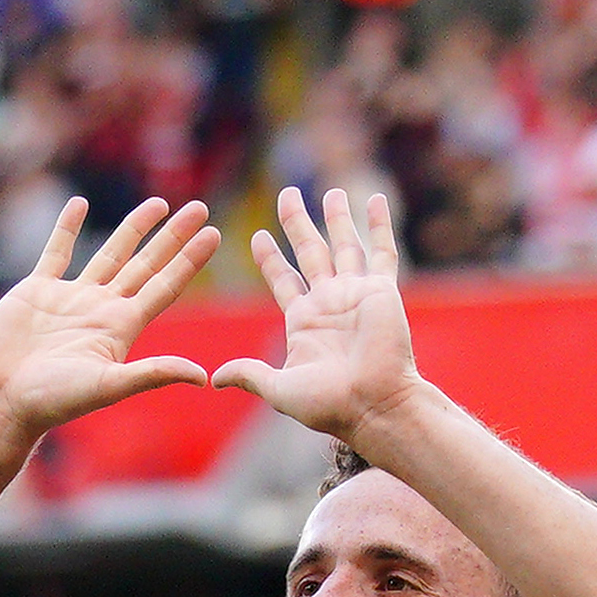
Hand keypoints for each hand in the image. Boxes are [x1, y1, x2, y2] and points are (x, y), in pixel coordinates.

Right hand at [0, 198, 215, 438]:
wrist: (0, 401)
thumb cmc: (52, 400)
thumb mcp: (108, 386)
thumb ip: (153, 373)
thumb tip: (204, 377)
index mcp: (121, 328)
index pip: (164, 286)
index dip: (189, 261)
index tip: (214, 234)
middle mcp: (101, 309)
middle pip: (146, 265)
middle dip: (172, 238)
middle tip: (200, 208)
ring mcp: (70, 299)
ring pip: (111, 254)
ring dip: (134, 229)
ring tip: (158, 204)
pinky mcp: (36, 292)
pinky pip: (56, 252)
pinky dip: (67, 228)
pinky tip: (79, 204)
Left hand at [211, 186, 424, 443]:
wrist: (373, 405)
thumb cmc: (328, 404)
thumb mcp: (279, 389)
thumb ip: (249, 375)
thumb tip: (213, 379)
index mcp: (304, 322)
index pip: (283, 279)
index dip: (270, 258)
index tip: (258, 236)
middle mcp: (329, 303)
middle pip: (309, 252)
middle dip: (298, 223)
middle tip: (287, 194)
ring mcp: (356, 294)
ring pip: (344, 245)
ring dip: (336, 217)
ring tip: (328, 191)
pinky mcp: (382, 291)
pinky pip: (381, 251)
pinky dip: (379, 224)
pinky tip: (373, 198)